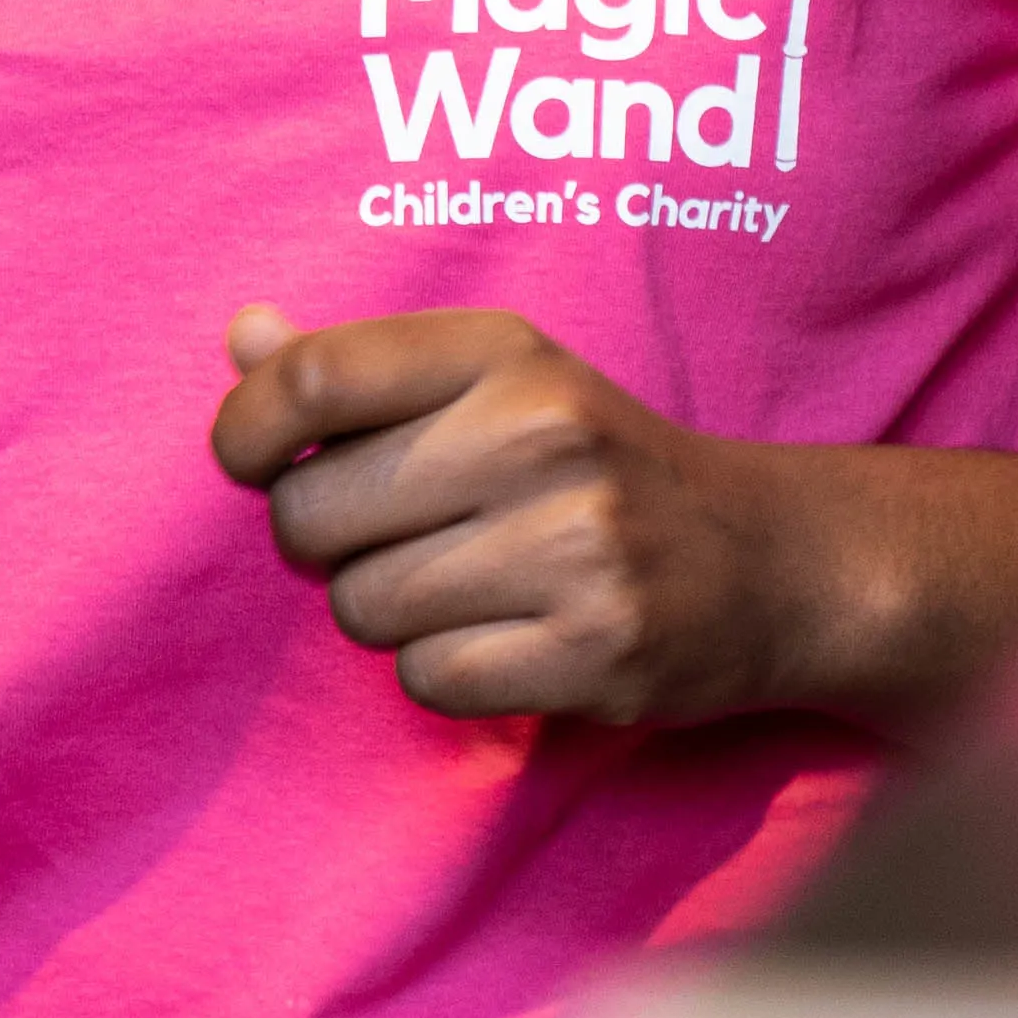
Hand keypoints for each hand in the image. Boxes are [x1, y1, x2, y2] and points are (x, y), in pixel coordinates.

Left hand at [212, 302, 894, 730]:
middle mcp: (540, 437)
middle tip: (390, 536)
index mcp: (505, 355)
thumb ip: (364, 368)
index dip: (245, 429)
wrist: (774, 561)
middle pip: (311, 512)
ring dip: (387, 611)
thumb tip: (242, 337)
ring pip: (362, 608)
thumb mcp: (500, 383)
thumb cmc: (599, 464)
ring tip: (461, 585)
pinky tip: (502, 638)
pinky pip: (427, 681)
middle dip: (323, 540)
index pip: (313, 379)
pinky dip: (442, 672)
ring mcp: (575, 549)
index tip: (250, 460)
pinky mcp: (595, 653)